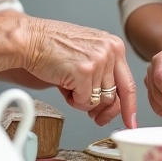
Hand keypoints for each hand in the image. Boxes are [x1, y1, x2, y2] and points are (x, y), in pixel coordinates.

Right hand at [21, 18, 136, 127]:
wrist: (31, 39)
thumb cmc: (53, 46)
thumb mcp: (88, 53)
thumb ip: (103, 74)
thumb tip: (110, 106)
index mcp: (114, 46)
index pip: (128, 83)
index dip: (129, 107)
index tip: (130, 121)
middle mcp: (110, 51)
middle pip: (114, 96)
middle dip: (101, 109)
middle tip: (92, 114)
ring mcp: (98, 61)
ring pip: (99, 101)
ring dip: (82, 100)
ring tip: (69, 85)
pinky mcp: (84, 72)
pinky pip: (84, 101)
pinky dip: (72, 100)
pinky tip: (64, 85)